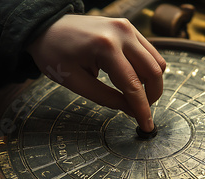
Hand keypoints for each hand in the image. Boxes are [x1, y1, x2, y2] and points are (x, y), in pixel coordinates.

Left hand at [27, 15, 165, 131]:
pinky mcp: (129, 27)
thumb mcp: (76, 82)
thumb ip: (107, 98)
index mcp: (106, 47)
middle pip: (154, 71)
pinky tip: (131, 78)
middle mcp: (122, 33)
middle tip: (140, 111)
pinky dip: (146, 69)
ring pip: (157, 61)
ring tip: (134, 94)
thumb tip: (132, 111)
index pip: (133, 85)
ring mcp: (127, 27)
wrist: (46, 28)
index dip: (142, 109)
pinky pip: (149, 52)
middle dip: (151, 96)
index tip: (147, 126)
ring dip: (151, 82)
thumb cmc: (55, 54)